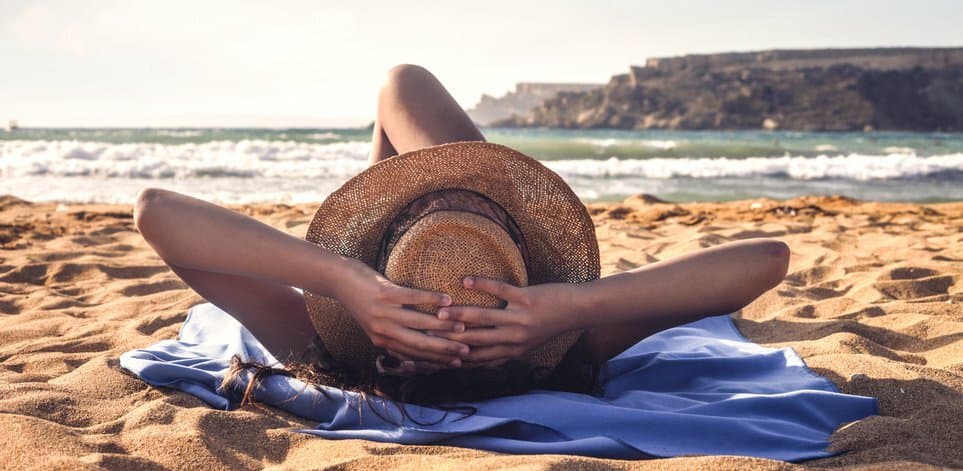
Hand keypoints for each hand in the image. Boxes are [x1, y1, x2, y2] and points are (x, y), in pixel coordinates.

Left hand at [333, 258, 468, 366]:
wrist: (338, 280)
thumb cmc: (361, 300)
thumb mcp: (375, 324)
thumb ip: (394, 336)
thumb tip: (417, 350)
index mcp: (382, 341)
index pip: (414, 354)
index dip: (436, 359)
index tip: (457, 362)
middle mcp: (383, 331)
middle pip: (419, 343)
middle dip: (444, 349)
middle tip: (466, 351)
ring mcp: (383, 313)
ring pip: (419, 323)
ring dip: (443, 326)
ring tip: (463, 326)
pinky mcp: (384, 294)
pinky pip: (412, 298)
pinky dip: (432, 299)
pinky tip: (447, 300)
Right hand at [434, 277, 579, 364]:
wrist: (577, 310)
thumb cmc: (548, 325)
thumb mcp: (525, 345)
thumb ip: (503, 352)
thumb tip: (478, 361)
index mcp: (511, 351)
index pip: (476, 358)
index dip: (454, 355)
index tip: (432, 353)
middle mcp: (513, 339)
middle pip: (475, 340)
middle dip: (450, 336)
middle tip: (426, 331)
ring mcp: (520, 319)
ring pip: (483, 318)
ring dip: (459, 314)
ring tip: (440, 310)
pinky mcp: (527, 299)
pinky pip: (500, 291)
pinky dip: (481, 285)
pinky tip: (465, 281)